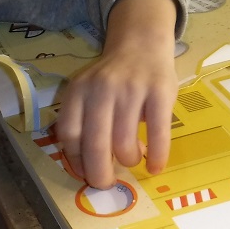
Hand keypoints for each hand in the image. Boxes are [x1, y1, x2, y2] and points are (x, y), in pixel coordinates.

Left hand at [54, 0, 177, 188]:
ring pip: (125, 143)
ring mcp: (132, 90)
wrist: (141, 44)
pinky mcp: (160, 92)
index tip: (84, 172)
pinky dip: (157, 156)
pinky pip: (159, 133)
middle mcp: (101, 89)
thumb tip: (83, 166)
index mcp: (78, 91)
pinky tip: (155, 166)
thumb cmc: (111, 78)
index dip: (75, 159)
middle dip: (99, 173)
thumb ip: (81, 120)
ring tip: (132, 159)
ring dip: (128, 160)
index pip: (69, 133)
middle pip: (95, 143)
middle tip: (105, 184)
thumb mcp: (86, 91)